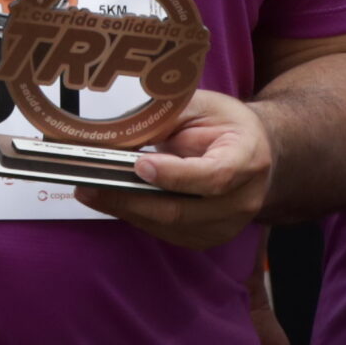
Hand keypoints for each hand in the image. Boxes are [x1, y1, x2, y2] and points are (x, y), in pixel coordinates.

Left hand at [74, 90, 272, 248]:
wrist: (256, 151)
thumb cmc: (226, 124)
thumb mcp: (202, 106)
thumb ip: (169, 120)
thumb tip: (124, 137)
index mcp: (248, 158)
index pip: (213, 176)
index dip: (175, 175)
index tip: (138, 165)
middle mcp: (243, 199)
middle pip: (182, 211)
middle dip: (131, 198)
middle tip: (90, 184)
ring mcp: (226, 225)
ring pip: (168, 225)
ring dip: (126, 209)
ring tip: (89, 190)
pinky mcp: (207, 237)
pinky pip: (165, 231)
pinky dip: (136, 215)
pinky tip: (111, 199)